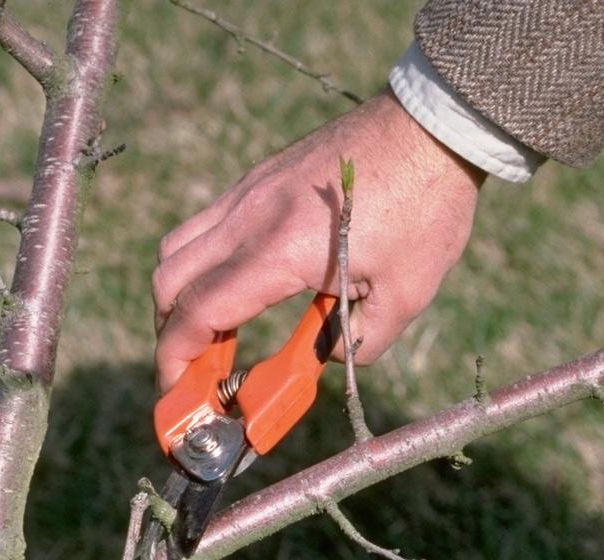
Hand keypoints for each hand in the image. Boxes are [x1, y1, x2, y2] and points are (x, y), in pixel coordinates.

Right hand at [152, 90, 484, 391]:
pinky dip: (202, 263)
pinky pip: (206, 225)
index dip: (175, 359)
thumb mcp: (404, 296)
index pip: (197, 312)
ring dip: (180, 295)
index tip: (178, 391)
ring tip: (214, 328)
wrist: (434, 124)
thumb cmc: (425, 208)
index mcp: (279, 252)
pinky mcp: (259, 177)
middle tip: (198, 367)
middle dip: (170, 333)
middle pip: (168, 282)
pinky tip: (240, 283)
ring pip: (177, 248)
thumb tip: (324, 356)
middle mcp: (248, 217)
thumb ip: (358, 342)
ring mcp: (248, 191)